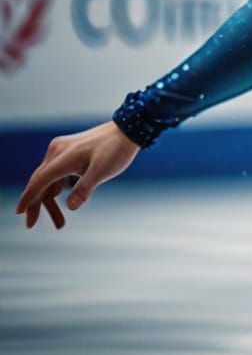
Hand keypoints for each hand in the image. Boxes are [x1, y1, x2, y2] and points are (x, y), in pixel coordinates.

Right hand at [13, 121, 140, 229]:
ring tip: (59, 223)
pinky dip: (57, 188)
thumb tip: (70, 206)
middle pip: (40, 181)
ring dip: (49, 199)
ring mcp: (63, 150)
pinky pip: (57, 173)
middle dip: (36, 204)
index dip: (28, 197)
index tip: (20, 212)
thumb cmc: (116, 149)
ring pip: (49, 179)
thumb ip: (84, 188)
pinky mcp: (70, 151)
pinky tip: (60, 201)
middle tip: (31, 225)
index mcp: (63, 156)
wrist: (129, 129)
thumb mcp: (102, 171)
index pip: (39, 180)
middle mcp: (58, 151)